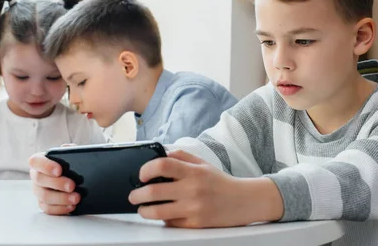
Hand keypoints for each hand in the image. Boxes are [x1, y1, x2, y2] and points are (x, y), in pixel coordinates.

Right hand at [29, 153, 79, 214]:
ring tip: (76, 198)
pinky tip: (71, 207)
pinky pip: (48, 209)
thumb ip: (69, 150)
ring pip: (44, 196)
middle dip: (57, 183)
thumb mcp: (71, 154)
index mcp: (40, 161)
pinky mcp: (44, 204)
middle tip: (72, 186)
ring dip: (61, 198)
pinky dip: (60, 209)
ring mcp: (38, 191)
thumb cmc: (71, 163)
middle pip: (40, 180)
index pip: (36, 161)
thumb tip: (68, 148)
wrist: (76, 177)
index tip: (59, 170)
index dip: (46, 165)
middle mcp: (36, 176)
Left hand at [128, 150, 283, 227]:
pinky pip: (170, 223)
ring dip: (144, 211)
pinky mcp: (195, 224)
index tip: (142, 175)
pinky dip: (163, 219)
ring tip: (143, 208)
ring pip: (157, 212)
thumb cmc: (220, 182)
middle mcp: (192, 190)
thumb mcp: (203, 163)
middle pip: (153, 192)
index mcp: (193, 172)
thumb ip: (181, 156)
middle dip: (137, 195)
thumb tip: (161, 154)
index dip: (146, 169)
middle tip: (134, 195)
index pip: (162, 165)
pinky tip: (164, 214)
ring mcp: (193, 209)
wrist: (243, 201)